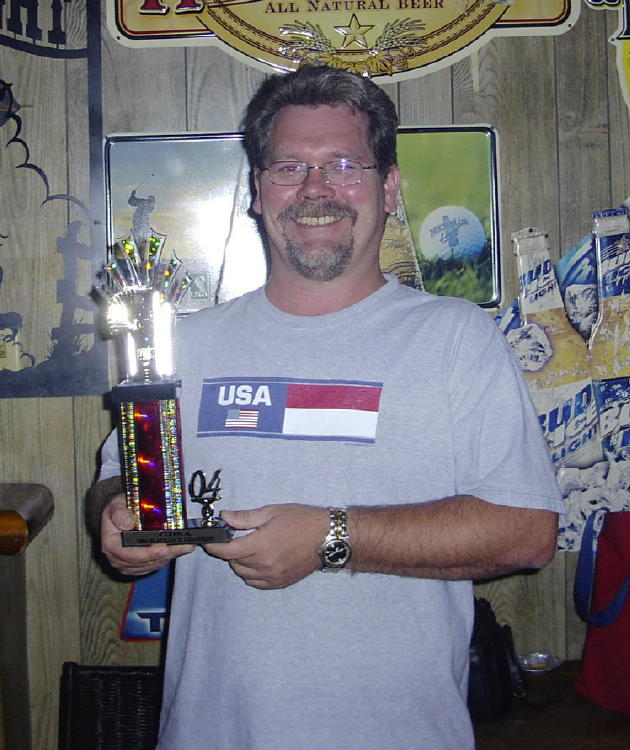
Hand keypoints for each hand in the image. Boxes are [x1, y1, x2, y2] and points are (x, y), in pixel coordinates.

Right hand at [101, 494, 194, 575]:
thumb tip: (129, 522)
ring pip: (151, 565)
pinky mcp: (136, 566)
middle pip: (144, 562)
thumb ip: (120, 513)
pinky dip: (166, 558)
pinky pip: (153, 565)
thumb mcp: (116, 504)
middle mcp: (117, 558)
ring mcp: (127, 564)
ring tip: (184, 546)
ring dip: (169, 556)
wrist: (118, 514)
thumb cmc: (118, 508)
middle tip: (182, 546)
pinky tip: (178, 550)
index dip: (149, 553)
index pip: (130, 554)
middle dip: (165, 554)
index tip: (164, 548)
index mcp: (110, 544)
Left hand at [203, 504, 328, 588]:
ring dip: (240, 563)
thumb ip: (245, 518)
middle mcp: (264, 564)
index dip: (214, 546)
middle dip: (229, 551)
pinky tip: (257, 562)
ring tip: (248, 549)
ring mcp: (273, 576)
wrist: (328, 538)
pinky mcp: (280, 583)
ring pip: (244, 574)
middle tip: (233, 538)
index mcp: (260, 545)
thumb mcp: (272, 512)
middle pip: (234, 562)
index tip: (208, 540)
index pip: (227, 551)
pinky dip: (251, 574)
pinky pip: (257, 583)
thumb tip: (224, 517)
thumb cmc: (302, 520)